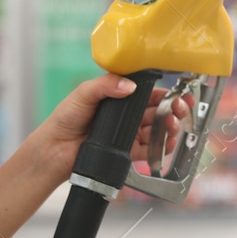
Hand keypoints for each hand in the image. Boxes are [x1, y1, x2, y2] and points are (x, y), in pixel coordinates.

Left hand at [30, 75, 192, 185]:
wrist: (55, 149)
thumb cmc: (65, 118)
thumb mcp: (84, 94)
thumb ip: (106, 85)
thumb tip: (130, 86)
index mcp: (119, 97)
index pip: (148, 93)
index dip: (166, 93)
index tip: (179, 93)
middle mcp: (127, 115)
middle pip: (157, 111)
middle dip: (173, 109)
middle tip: (180, 109)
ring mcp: (128, 134)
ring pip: (157, 129)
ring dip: (169, 127)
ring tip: (173, 125)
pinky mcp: (127, 152)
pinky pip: (149, 149)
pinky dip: (162, 147)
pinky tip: (168, 142)